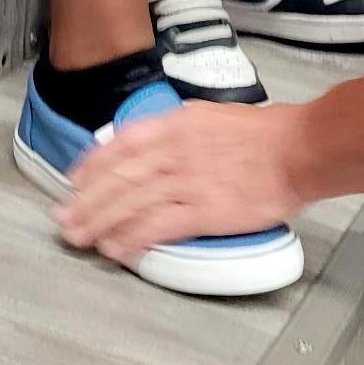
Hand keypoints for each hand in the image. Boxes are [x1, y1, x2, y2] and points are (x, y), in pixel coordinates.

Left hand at [58, 100, 304, 262]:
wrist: (296, 148)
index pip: (120, 143)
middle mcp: (176, 150)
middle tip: (68, 218)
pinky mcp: (204, 210)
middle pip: (119, 177)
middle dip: (86, 200)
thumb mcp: (209, 116)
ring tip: (84, 237)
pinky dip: (133, 238)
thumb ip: (175, 130)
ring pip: (131, 203)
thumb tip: (148, 142)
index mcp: (176, 123)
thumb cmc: (262, 134)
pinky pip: (158, 226)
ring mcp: (188, 180)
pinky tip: (119, 248)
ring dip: (101, 223)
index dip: (91, 164)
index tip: (74, 180)